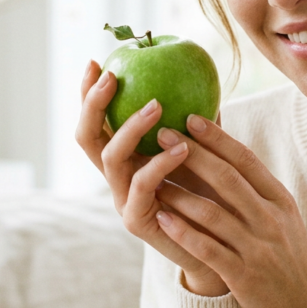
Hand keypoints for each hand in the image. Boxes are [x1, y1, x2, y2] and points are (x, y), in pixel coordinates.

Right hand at [74, 60, 227, 296]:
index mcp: (125, 157)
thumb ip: (197, 123)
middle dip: (92, 104)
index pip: (97, 120)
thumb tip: (204, 80)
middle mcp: (117, 176)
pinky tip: (181, 147)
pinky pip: (142, 186)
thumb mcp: (203, 151)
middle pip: (86, 137)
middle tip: (112, 77)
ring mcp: (122, 199)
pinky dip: (159, 163)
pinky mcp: (137, 220)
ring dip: (130, 127)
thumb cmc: (211, 193)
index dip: (90, 93)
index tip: (96, 61)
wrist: (219, 246)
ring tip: (157, 105)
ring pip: (109, 158)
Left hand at [154, 114, 306, 307]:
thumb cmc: (287, 257)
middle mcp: (271, 220)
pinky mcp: (243, 275)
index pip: (246, 160)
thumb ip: (257, 188)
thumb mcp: (283, 218)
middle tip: (162, 135)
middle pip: (227, 179)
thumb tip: (225, 151)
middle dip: (192, 154)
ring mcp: (258, 248)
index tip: (190, 117)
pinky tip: (162, 218)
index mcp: (280, 200)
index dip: (217, 137)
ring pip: (212, 213)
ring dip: (179, 192)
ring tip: (152, 177)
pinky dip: (183, 232)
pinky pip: (208, 248)